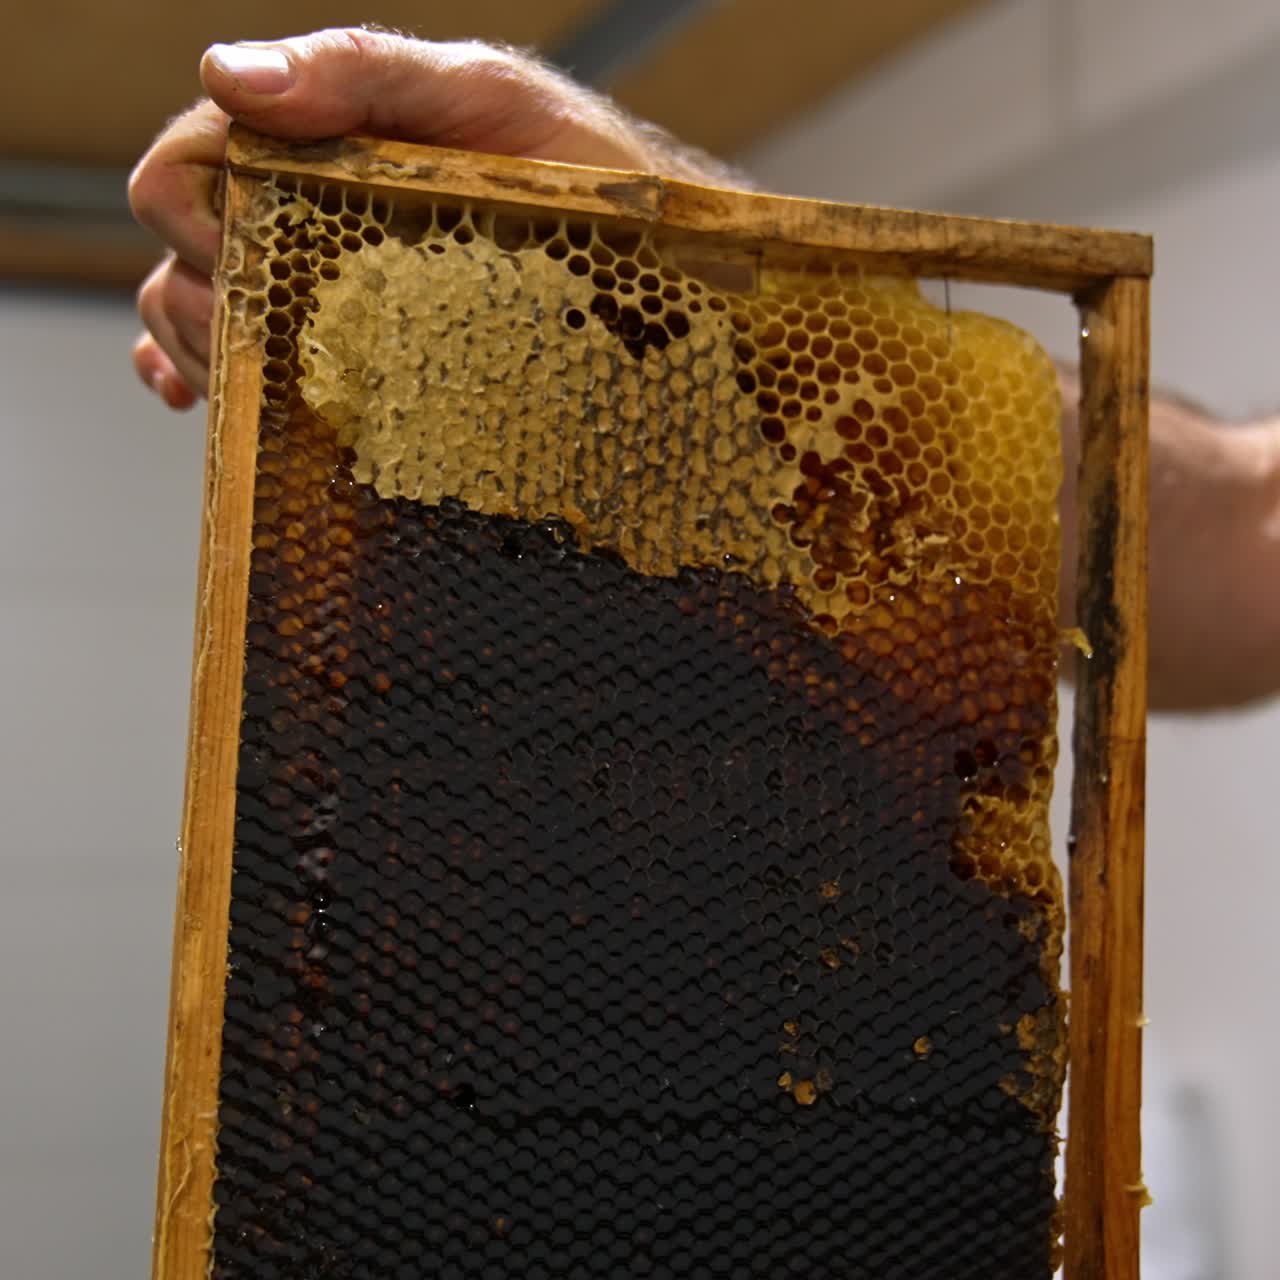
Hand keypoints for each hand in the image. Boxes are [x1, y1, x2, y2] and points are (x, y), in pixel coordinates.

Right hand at [128, 28, 733, 408]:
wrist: (661, 278)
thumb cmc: (584, 177)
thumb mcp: (489, 99)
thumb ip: (367, 71)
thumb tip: (229, 78)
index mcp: (322, 144)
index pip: (194, 163)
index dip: (187, 211)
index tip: (226, 256)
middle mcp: (309, 215)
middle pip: (185, 249)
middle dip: (197, 292)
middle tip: (254, 336)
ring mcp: (332, 291)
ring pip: (205, 314)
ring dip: (207, 351)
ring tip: (255, 383)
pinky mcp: (362, 357)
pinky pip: (254, 371)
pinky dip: (208, 382)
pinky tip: (206, 401)